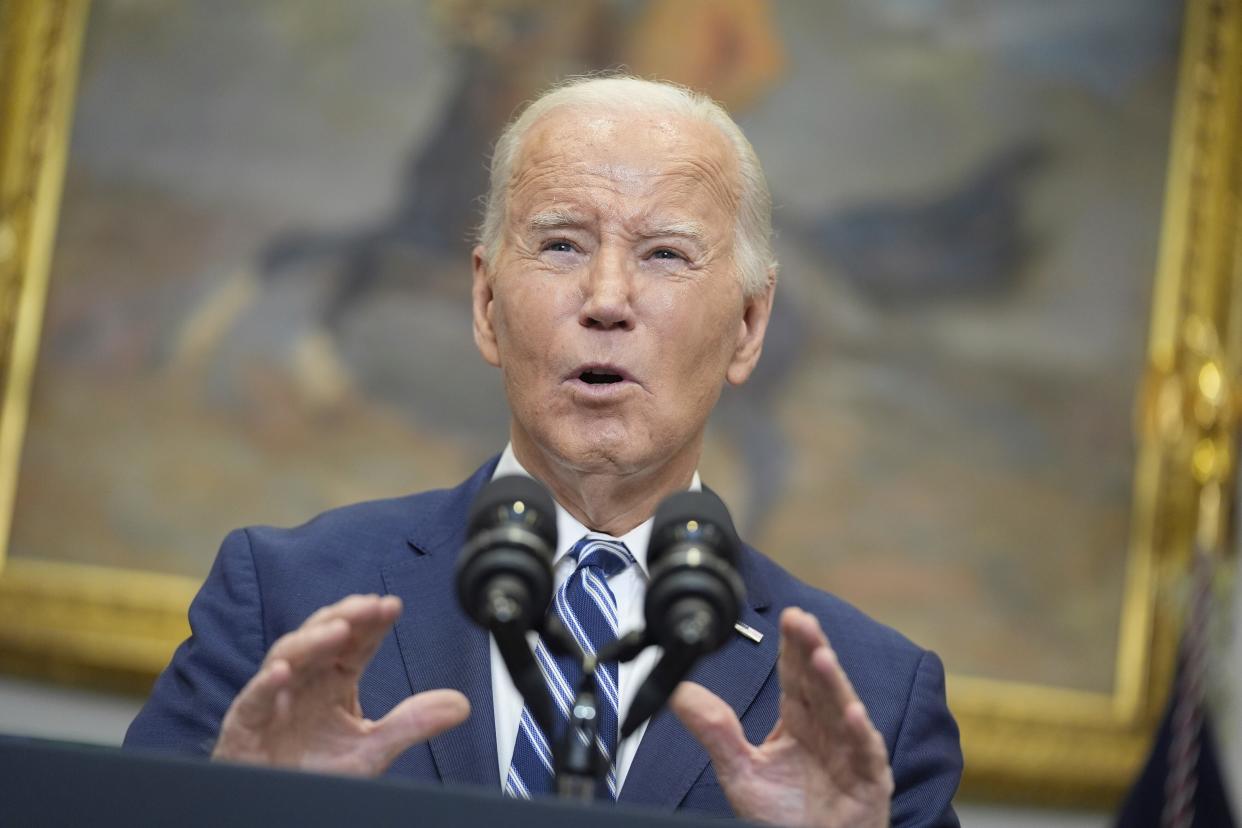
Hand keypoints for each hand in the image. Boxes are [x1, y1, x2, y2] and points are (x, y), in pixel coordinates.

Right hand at [212, 594, 469, 775]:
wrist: (276, 804)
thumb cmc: (314, 769)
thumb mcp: (372, 749)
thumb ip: (412, 723)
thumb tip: (461, 704)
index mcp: (334, 680)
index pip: (357, 643)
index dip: (372, 623)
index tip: (393, 605)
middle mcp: (305, 680)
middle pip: (323, 636)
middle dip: (346, 617)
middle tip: (370, 605)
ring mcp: (274, 696)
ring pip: (289, 656)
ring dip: (313, 640)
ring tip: (339, 630)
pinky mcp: (247, 721)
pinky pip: (255, 698)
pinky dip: (268, 684)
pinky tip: (283, 673)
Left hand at [671, 607, 892, 827]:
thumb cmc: (785, 817)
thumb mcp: (740, 771)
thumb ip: (714, 731)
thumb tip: (680, 693)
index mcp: (799, 722)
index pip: (794, 676)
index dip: (792, 646)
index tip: (788, 617)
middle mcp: (826, 729)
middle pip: (818, 681)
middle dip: (811, 649)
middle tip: (802, 620)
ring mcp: (849, 751)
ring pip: (842, 707)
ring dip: (833, 682)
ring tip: (821, 656)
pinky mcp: (868, 779)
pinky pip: (865, 752)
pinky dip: (858, 732)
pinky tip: (851, 713)